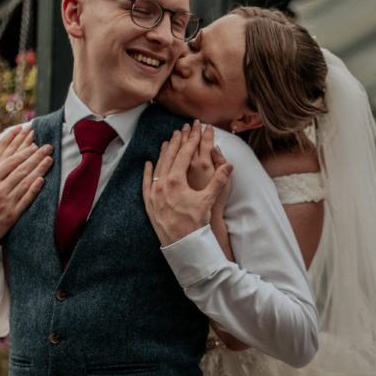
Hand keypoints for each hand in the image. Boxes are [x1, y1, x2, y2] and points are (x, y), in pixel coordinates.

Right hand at [0, 125, 52, 243]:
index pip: (10, 163)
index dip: (24, 153)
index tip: (34, 145)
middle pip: (21, 170)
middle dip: (36, 157)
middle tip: (48, 147)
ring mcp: (5, 203)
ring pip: (26, 183)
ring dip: (39, 170)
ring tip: (49, 160)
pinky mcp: (12, 216)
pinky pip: (26, 200)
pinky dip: (34, 189)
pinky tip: (42, 180)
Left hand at [142, 122, 233, 244]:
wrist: (183, 244)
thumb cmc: (196, 223)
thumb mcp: (208, 200)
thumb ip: (218, 180)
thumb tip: (230, 165)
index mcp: (176, 181)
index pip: (184, 155)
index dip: (192, 142)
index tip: (197, 132)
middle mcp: (162, 184)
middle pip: (169, 157)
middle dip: (176, 142)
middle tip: (181, 131)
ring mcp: (153, 193)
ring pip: (157, 167)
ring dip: (163, 153)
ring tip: (167, 142)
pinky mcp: (149, 202)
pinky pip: (146, 183)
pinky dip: (147, 172)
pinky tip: (148, 163)